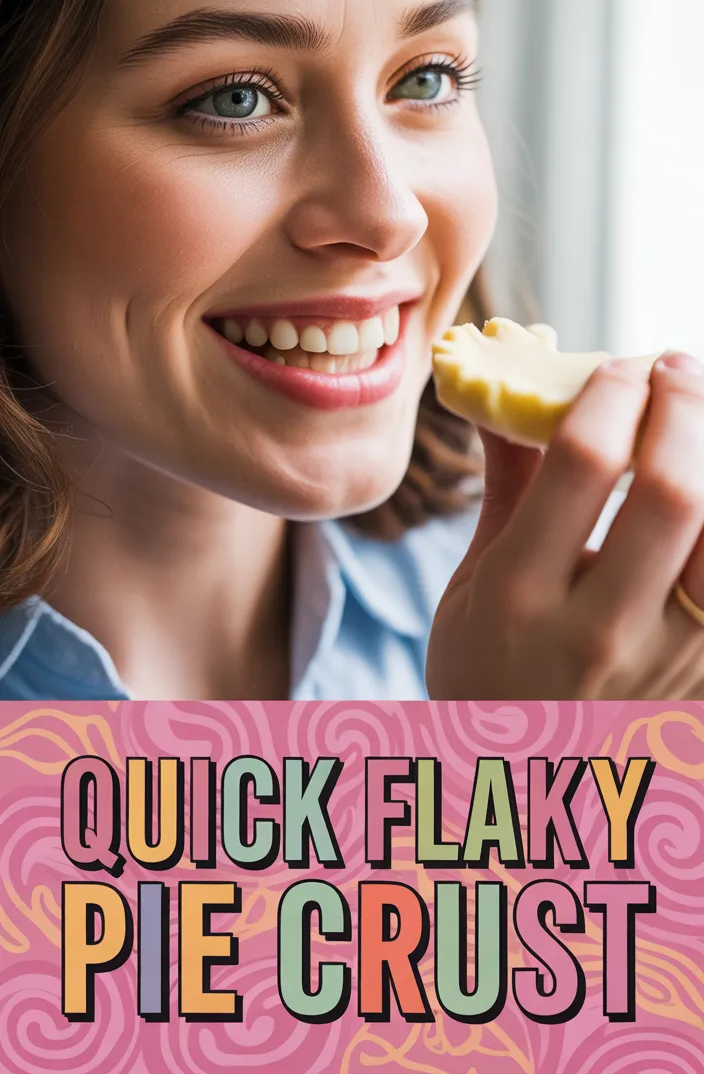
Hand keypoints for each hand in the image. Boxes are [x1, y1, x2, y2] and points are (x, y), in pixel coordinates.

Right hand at [426, 352, 703, 699]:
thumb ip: (506, 488)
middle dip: (682, 409)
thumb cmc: (480, 681)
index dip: (611, 393)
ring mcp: (666, 666)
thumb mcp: (468, 588)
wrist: (516, 799)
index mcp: (517, 599)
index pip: (584, 465)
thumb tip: (509, 389)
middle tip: (674, 367)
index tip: (617, 363)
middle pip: (673, 495)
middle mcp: (598, 633)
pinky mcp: (703, 682)